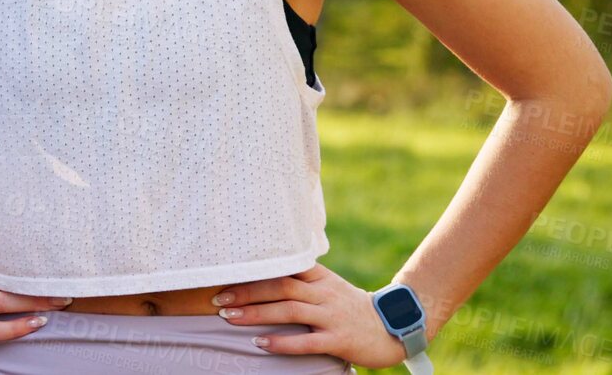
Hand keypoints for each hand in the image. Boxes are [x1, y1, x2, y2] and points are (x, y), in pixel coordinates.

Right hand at [0, 272, 74, 369]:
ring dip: (33, 303)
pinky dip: (17, 327)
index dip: (31, 266)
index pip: (6, 268)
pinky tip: (36, 325)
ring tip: (58, 304)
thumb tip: (30, 275)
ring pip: (2, 302)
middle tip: (68, 289)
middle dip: (39, 286)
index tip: (58, 265)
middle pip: (9, 282)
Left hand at [212, 263, 410, 368]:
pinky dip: (281, 342)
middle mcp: (324, 293)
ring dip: (256, 313)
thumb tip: (265, 272)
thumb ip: (302, 279)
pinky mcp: (339, 340)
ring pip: (289, 311)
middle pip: (280, 286)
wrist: (393, 328)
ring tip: (229, 317)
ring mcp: (332, 316)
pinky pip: (306, 341)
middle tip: (218, 297)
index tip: (227, 272)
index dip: (254, 270)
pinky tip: (260, 344)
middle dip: (247, 291)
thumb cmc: (352, 308)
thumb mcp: (329, 286)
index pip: (284, 267)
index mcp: (321, 278)